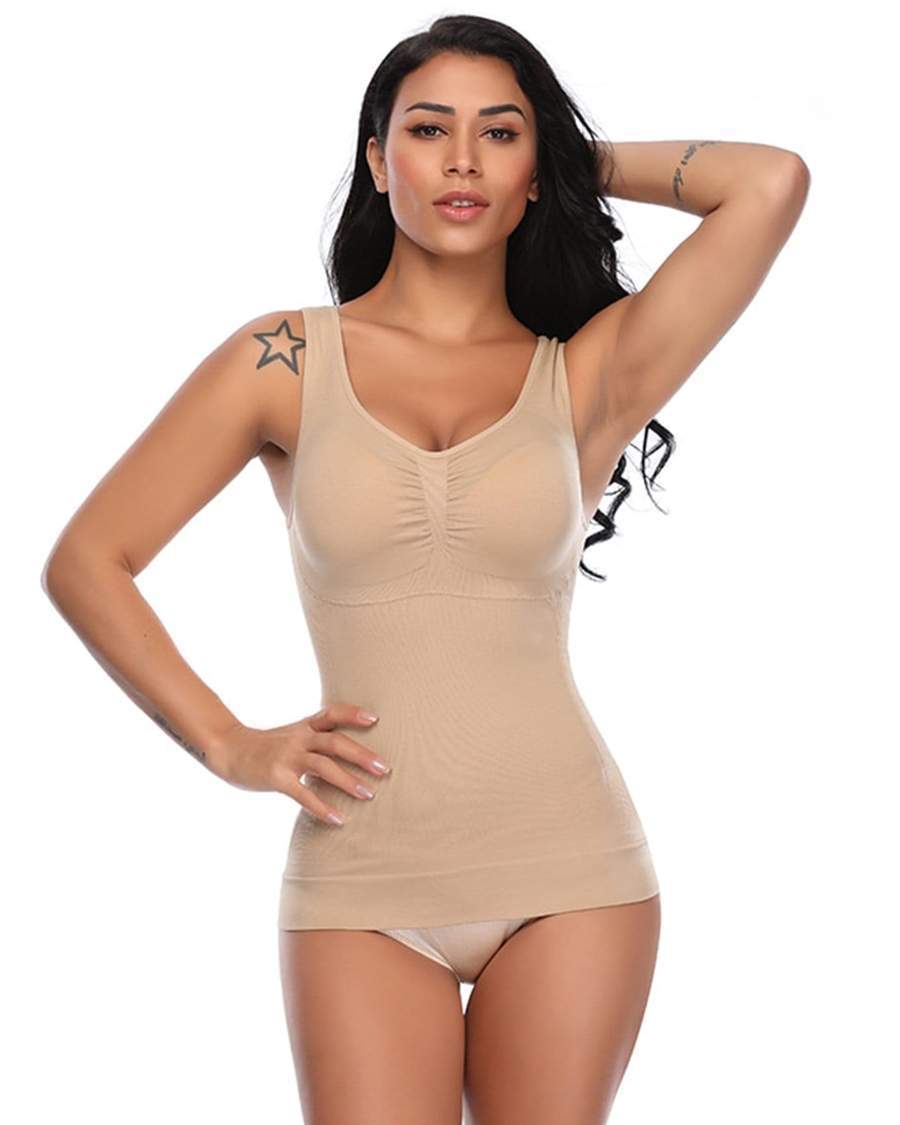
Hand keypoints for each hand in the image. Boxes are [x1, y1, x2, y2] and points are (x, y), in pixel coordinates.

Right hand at [211, 704, 390, 824]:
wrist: (228, 750)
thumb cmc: (265, 747)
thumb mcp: (291, 735)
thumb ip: (315, 740)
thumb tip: (347, 754)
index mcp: (304, 727)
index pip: (332, 714)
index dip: (353, 714)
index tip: (376, 719)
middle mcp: (298, 738)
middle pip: (335, 742)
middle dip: (362, 755)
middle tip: (384, 769)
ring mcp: (287, 757)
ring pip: (323, 766)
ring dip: (348, 781)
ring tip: (368, 795)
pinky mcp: (277, 777)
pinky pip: (303, 794)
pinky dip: (322, 807)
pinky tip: (338, 819)